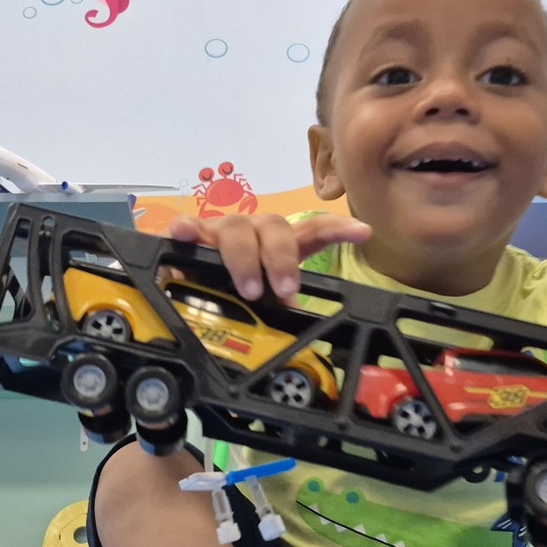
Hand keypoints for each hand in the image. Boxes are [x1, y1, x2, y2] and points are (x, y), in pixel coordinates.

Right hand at [165, 212, 371, 304]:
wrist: (185, 279)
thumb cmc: (230, 287)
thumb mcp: (260, 300)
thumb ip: (276, 305)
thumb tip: (294, 320)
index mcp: (276, 246)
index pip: (312, 231)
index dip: (337, 230)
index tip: (362, 232)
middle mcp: (252, 231)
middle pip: (273, 227)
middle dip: (282, 259)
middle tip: (284, 289)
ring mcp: (219, 230)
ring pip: (236, 228)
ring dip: (244, 258)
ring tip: (248, 288)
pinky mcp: (188, 234)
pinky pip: (186, 226)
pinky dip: (186, 229)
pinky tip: (185, 234)